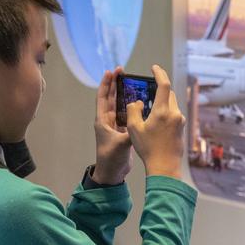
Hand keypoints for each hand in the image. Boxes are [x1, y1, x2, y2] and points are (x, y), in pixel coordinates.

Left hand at [92, 68, 132, 184]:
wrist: (111, 173)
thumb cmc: (111, 158)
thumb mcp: (121, 144)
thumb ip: (130, 132)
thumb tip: (140, 121)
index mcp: (103, 121)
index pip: (103, 97)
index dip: (106, 84)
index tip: (111, 71)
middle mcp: (108, 121)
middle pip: (111, 97)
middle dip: (116, 84)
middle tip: (123, 71)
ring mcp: (115, 126)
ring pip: (120, 105)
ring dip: (125, 94)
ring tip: (133, 82)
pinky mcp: (122, 132)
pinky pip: (127, 114)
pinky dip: (132, 107)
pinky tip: (141, 101)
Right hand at [126, 65, 185, 178]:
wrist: (165, 166)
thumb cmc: (148, 148)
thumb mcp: (134, 128)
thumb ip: (133, 110)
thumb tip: (137, 103)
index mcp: (162, 111)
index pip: (164, 85)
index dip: (159, 73)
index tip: (154, 67)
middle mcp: (174, 113)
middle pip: (168, 94)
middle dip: (159, 89)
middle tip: (150, 88)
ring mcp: (180, 121)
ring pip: (171, 104)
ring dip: (162, 102)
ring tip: (151, 107)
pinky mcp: (182, 128)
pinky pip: (173, 114)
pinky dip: (165, 112)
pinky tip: (157, 121)